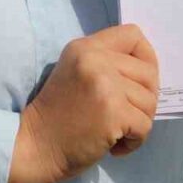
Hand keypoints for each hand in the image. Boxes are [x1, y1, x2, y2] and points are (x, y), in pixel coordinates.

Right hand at [8, 24, 158, 182]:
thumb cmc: (55, 116)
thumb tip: (148, 71)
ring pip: (150, 101)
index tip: (136, 82)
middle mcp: (96, 59)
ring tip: (116, 133)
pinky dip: (135, 142)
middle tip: (125, 116)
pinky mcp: (114, 113)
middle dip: (145, 99)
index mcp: (86, 47)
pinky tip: (114, 147)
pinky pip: (144, 126)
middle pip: (148, 72)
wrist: (32, 147)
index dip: (146, 57)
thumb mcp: (74, 72)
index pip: (133, 34)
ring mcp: (106, 85)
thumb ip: (105, 63)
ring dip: (139, 122)